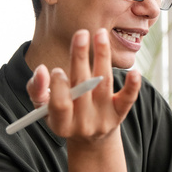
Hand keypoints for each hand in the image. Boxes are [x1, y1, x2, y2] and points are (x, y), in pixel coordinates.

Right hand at [26, 28, 141, 146]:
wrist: (90, 137)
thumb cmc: (63, 114)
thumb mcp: (44, 108)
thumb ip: (37, 89)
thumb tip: (42, 70)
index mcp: (61, 124)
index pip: (60, 104)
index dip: (59, 86)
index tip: (57, 69)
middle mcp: (84, 123)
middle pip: (83, 88)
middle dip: (80, 59)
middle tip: (81, 34)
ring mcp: (104, 118)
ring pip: (104, 84)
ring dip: (102, 56)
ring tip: (99, 34)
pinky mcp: (120, 113)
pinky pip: (127, 99)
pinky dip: (132, 85)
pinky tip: (134, 72)